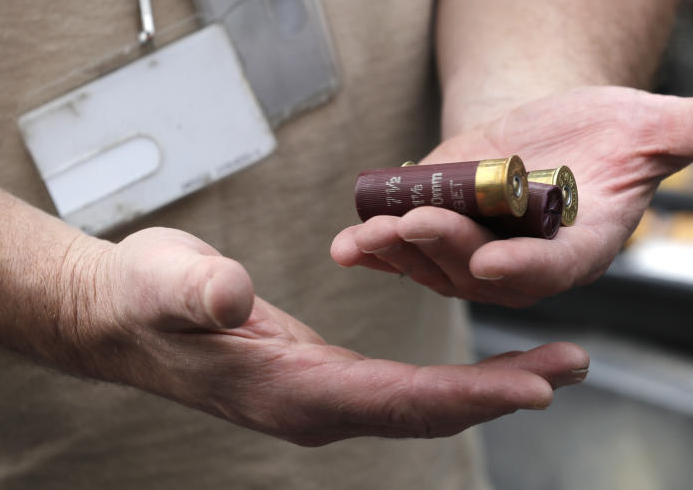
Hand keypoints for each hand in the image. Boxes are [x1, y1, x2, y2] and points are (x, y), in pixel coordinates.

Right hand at [65, 228, 588, 445]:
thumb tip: (231, 298)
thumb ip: (199, 292)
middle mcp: (315, 406)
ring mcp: (321, 395)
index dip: (468, 396)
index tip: (536, 386)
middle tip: (571, 367)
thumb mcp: (165, 283)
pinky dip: (451, 381)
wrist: (121, 314)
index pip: (396, 400)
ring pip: (420, 402)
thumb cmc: (144, 299)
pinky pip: (401, 387)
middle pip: (425, 409)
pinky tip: (482, 369)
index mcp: (291, 391)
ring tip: (551, 365)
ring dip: (487, 388)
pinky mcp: (322, 376)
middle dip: (500, 392)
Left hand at [331, 86, 692, 306]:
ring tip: (375, 228)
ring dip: (405, 248)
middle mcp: (526, 258)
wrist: (550, 132)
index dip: (531, 266)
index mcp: (582, 242)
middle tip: (423, 221)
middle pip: (486, 267)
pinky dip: (377, 241)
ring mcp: (477, 250)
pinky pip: (405, 245)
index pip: (558, 265)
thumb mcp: (658, 122)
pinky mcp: (439, 232)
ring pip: (437, 262)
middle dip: (453, 249)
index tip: (501, 264)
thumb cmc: (605, 132)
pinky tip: (349, 236)